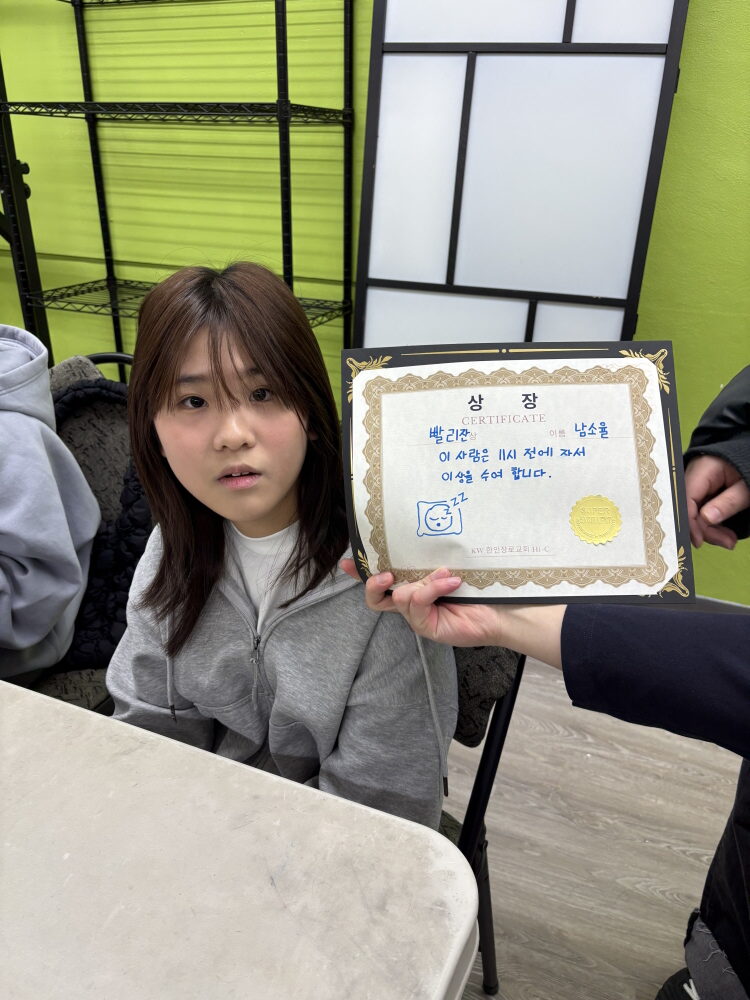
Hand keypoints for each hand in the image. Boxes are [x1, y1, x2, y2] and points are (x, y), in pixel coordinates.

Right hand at [340, 559, 564, 665]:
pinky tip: (451, 582)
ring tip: (445, 575)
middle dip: (374, 583)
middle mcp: (412, 604)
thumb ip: (431, 559)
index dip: (361, 572)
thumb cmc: (481, 586)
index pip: (381, 581)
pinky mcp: (429, 627)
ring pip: (400, 597)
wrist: (506, 608)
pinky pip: (418, 604)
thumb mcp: (450, 567)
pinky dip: (432, 589)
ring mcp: (420, 617)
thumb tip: (417, 535)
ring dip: (422, 582)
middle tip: (385, 573)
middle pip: (376, 598)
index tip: (348, 560)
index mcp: (414, 587)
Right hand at [684, 455, 749, 548]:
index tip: (698, 541)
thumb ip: (727, 502)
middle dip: (705, 530)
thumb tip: (706, 519)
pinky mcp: (702, 493)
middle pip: (688, 508)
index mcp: (702, 469)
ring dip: (710, 530)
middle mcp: (694, 476)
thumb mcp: (746, 487)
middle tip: (728, 542)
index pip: (686, 498)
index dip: (690, 521)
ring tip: (730, 540)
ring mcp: (697, 485)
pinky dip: (711, 524)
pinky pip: (700, 511)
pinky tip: (725, 533)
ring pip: (694, 513)